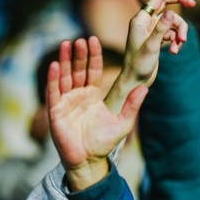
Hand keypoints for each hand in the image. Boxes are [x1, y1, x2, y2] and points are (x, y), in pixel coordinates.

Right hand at [48, 37, 147, 190]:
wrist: (89, 160)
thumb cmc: (104, 142)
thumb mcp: (123, 122)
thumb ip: (132, 105)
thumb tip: (145, 88)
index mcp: (93, 96)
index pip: (92, 71)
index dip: (93, 56)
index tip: (94, 40)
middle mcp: (78, 96)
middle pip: (77, 70)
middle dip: (79, 55)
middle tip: (80, 39)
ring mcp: (66, 102)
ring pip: (64, 77)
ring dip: (65, 60)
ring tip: (66, 44)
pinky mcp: (55, 111)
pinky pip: (54, 91)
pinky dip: (54, 78)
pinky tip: (56, 65)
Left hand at [104, 0, 194, 111]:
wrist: (136, 80)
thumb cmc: (139, 65)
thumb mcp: (151, 47)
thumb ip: (161, 29)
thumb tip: (171, 12)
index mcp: (140, 20)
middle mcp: (145, 22)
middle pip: (167, 6)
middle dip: (180, 8)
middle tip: (193, 4)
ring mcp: (152, 31)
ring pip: (173, 23)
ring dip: (180, 32)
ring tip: (180, 45)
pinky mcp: (157, 40)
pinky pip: (172, 33)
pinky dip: (177, 41)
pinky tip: (175, 51)